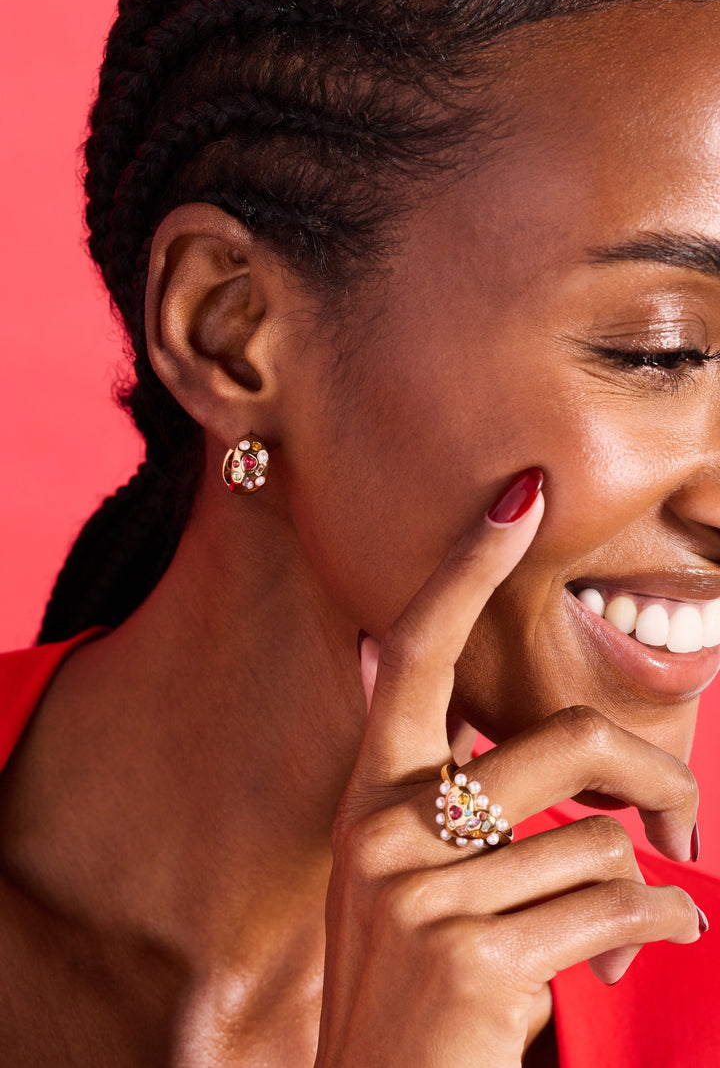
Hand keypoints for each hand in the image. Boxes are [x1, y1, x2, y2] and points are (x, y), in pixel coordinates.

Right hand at [315, 470, 701, 1067]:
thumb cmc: (407, 980)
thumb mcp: (389, 866)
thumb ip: (402, 762)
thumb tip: (369, 650)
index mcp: (372, 795)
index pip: (419, 652)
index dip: (467, 566)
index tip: (521, 493)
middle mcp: (387, 829)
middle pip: (563, 741)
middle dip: (649, 769)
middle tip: (683, 814)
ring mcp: (424, 894)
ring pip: (602, 842)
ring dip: (640, 890)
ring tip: (630, 924)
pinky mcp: (472, 958)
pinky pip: (615, 907)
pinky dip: (658, 929)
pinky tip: (648, 949)